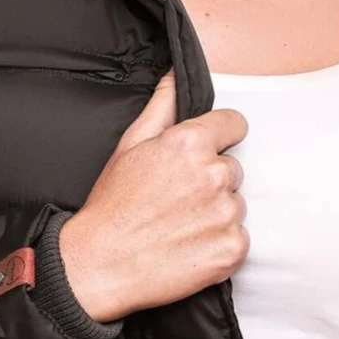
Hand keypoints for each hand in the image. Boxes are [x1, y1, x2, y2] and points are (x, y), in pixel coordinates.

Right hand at [55, 69, 248, 321]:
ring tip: (179, 226)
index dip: (219, 138)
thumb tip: (176, 73)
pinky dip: (220, 244)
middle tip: (176, 201)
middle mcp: (214, 175)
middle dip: (210, 182)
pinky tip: (190, 247)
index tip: (203, 155)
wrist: (100, 266)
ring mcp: (226, 214)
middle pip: (232, 169)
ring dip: (216, 214)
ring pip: (235, 204)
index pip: (235, 125)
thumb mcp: (129, 146)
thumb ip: (161, 106)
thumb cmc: (111, 206)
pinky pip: (239, 238)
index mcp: (190, 143)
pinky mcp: (232, 248)